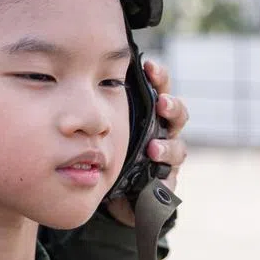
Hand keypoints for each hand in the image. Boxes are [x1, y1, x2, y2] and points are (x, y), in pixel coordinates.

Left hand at [106, 57, 189, 225]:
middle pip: (176, 114)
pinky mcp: (166, 182)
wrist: (107, 192)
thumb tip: (82, 75)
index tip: (149, 67)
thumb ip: (96, 106)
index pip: (159, 89)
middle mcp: (161, 132)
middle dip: (172, 107)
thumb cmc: (105, 151)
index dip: (158, 77)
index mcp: (148, 113)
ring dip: (167, 147)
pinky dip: (165, 179)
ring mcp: (166, 157)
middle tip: (162, 104)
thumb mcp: (100, 127)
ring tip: (153, 148)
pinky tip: (157, 180)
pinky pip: (170, 180)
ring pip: (178, 148)